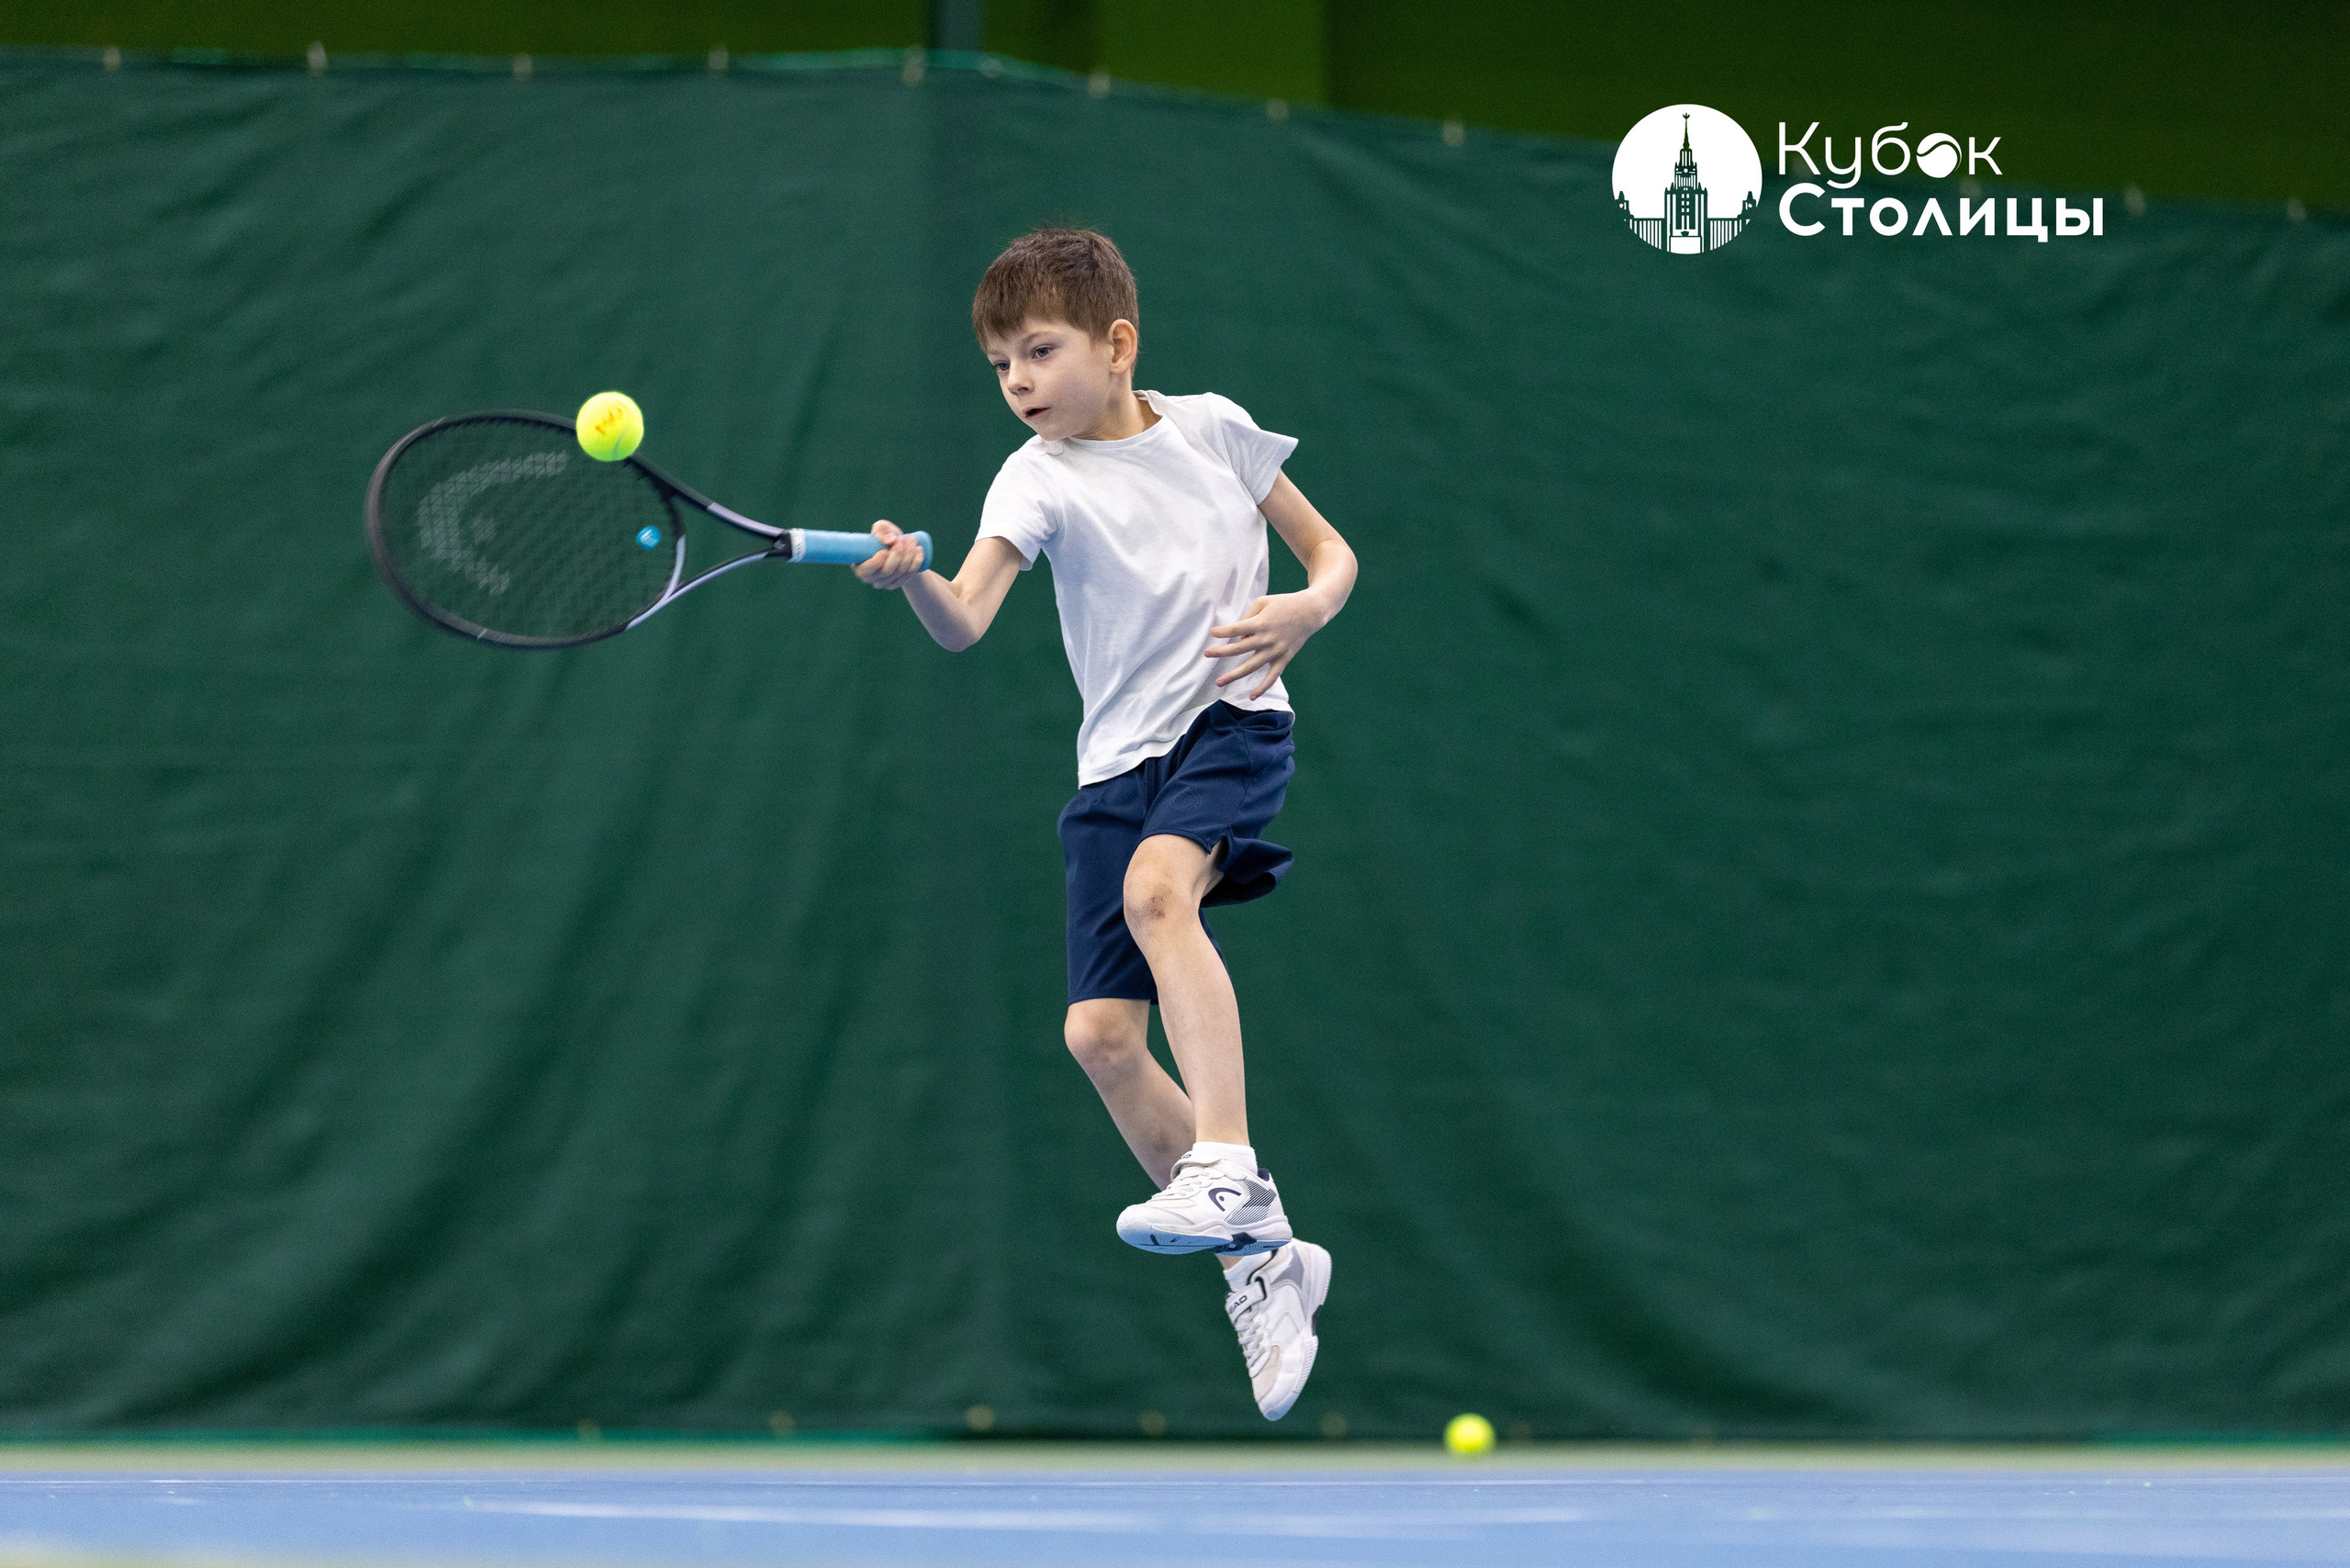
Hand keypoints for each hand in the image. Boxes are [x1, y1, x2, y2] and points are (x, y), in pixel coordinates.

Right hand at [851, 521, 926, 590]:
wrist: (896, 546)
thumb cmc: (884, 536)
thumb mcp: (881, 528)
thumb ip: (881, 531)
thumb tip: (890, 541)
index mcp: (860, 566)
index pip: (867, 570)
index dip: (877, 562)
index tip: (885, 550)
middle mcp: (870, 578)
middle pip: (887, 571)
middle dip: (898, 554)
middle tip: (904, 539)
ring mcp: (884, 583)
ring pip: (900, 572)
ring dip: (909, 554)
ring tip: (912, 539)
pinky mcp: (897, 583)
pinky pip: (909, 574)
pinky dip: (916, 561)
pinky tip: (919, 550)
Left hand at [1204, 592, 1325, 698]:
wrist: (1310, 612)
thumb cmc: (1284, 604)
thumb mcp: (1263, 602)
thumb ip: (1248, 617)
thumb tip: (1239, 637)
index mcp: (1260, 623)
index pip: (1236, 629)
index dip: (1222, 632)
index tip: (1212, 633)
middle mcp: (1266, 639)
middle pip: (1239, 649)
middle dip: (1221, 652)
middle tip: (1206, 655)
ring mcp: (1275, 651)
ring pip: (1251, 667)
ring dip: (1233, 675)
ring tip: (1218, 682)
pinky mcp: (1284, 659)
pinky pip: (1272, 677)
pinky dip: (1262, 688)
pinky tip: (1251, 697)